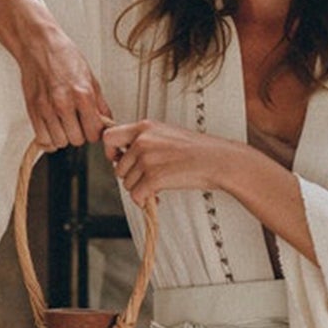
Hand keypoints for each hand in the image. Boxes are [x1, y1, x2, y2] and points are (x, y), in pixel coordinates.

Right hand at [16, 15, 112, 149]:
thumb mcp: (90, 77)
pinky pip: (43, 139)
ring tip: (64, 124)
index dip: (95, 132)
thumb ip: (99, 103)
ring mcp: (46, 109)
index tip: (92, 127)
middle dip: (79, 134)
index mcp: (82, 95)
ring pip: (60, 142)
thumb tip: (107, 121)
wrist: (38, 45)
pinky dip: (49, 139)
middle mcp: (64, 103)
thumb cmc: (63, 56)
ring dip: (63, 137)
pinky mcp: (33, 111)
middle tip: (77, 123)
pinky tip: (53, 129)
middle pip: (77, 140)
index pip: (94, 132)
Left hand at [104, 119, 239, 206]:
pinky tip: (156, 197)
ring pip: (126, 183)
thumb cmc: (198, 150)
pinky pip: (136, 196)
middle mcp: (142, 141)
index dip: (110, 151)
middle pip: (118, 167)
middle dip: (130, 177)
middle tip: (146, 179)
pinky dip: (145, 201)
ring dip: (139, 189)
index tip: (118, 159)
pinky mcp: (154, 178)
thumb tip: (125, 155)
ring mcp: (147, 159)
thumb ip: (144, 140)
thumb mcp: (167, 133)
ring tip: (156, 187)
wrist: (218, 160)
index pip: (109, 136)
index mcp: (145, 127)